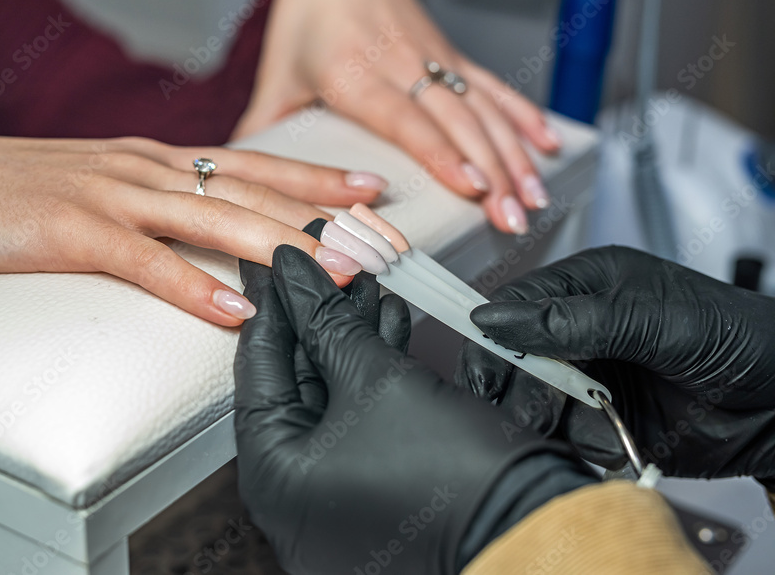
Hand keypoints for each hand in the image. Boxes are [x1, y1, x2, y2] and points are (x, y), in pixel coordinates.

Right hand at [0, 135, 387, 326]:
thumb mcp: (95, 186)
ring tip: (336, 270)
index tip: (370, 189)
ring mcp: (107, 195)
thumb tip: (205, 229)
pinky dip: (191, 286)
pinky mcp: (68, 230)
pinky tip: (232, 309)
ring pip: (213, 217)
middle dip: (325, 216)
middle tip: (384, 239)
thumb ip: (150, 203)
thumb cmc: (5, 194)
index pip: (253, 164)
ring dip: (281, 245)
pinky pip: (144, 262)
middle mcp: (141, 168)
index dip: (316, 176)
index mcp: (149, 159)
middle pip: (252, 190)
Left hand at [234, 0, 560, 233]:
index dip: (441, 153)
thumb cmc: (304, 24)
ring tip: (535, 197)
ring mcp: (431, 55)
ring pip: (482, 105)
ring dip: (514, 153)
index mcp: (352, 71)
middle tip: (512, 216)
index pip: (404, 118)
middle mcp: (399, 61)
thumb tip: (246, 184)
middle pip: (455, 120)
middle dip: (491, 172)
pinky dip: (524, 114)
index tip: (470, 187)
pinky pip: (493, 83)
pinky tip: (548, 144)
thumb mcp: (277, 79)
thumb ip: (265, 133)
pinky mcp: (449, 52)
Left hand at [234, 244, 585, 573]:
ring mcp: (332, 500)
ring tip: (363, 282)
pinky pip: (358, 419)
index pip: (257, 370)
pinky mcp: (372, 492)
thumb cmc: (455, 473)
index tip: (278, 259)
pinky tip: (387, 322)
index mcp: (275, 476)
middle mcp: (293, 496)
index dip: (273, 305)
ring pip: (330, 397)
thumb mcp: (379, 379)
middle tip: (325, 262)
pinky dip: (371, 372)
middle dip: (318, 316)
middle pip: (293, 382)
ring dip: (349, 336)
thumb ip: (327, 320)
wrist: (534, 532)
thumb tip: (295, 274)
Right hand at [457, 246, 774, 479]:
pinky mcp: (606, 423)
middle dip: (521, 387)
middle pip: (513, 360)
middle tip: (542, 405)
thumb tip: (497, 319)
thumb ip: (571, 320)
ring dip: (556, 420)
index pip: (513, 306)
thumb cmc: (737, 336)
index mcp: (586, 288)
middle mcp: (581, 332)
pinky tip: (617, 437)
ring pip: (535, 405)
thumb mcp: (651, 318)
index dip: (490, 337)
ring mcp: (592, 379)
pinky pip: (569, 439)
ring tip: (597, 420)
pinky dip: (587, 444)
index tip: (483, 370)